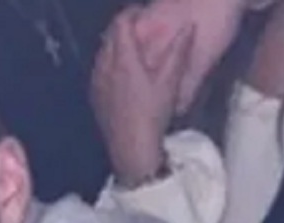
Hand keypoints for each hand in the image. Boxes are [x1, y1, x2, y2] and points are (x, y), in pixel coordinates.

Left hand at [91, 7, 194, 187]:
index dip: (130, 13)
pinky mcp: (94, 95)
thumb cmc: (152, 114)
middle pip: (108, 36)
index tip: (141, 11)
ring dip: (114, 44)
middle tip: (138, 25)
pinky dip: (108, 61)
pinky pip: (98, 69)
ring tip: (130, 45)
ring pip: (101, 52)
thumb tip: (189, 26)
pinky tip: (120, 69)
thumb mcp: (170, 82)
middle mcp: (104, 67)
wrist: (130, 147)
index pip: (120, 24)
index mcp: (123, 60)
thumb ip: (179, 51)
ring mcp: (96, 82)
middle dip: (122, 27)